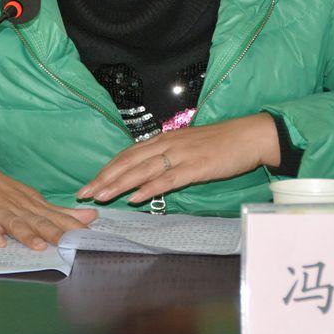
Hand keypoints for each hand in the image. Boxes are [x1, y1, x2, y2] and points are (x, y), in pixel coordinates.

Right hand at [0, 156, 97, 249]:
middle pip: (39, 221)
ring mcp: (0, 212)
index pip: (57, 217)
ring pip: (15, 224)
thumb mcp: (36, 200)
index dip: (72, 226)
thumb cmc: (6, 193)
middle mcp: (20, 209)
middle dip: (55, 232)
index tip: (88, 236)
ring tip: (38, 246)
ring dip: (26, 234)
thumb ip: (61, 212)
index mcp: (35, 206)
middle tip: (70, 244)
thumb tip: (91, 216)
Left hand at [77, 113, 279, 204]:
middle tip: (83, 194)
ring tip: (100, 196)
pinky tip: (135, 197)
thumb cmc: (220, 143)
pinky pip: (168, 179)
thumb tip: (148, 172)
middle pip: (128, 162)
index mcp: (164, 139)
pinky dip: (149, 188)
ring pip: (142, 170)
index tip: (90, 183)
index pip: (127, 154)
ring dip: (119, 184)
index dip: (107, 169)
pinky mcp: (196, 167)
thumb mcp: (188, 146)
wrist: (249, 136)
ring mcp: (181, 155)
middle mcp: (167, 144)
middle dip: (104, 178)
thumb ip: (167, 157)